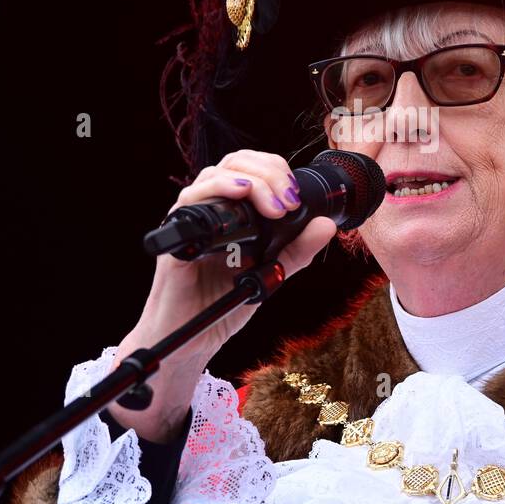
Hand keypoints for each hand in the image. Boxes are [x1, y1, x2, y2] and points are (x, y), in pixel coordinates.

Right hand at [110, 151, 337, 441]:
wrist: (190, 341)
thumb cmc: (223, 306)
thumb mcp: (271, 275)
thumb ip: (297, 251)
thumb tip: (327, 225)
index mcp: (231, 213)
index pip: (252, 168)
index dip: (276, 170)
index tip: (296, 196)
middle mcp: (210, 209)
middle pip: (235, 162)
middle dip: (269, 172)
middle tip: (290, 200)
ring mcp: (191, 220)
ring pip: (215, 173)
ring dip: (251, 179)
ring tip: (275, 204)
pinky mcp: (177, 236)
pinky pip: (191, 199)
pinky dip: (218, 188)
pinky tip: (240, 192)